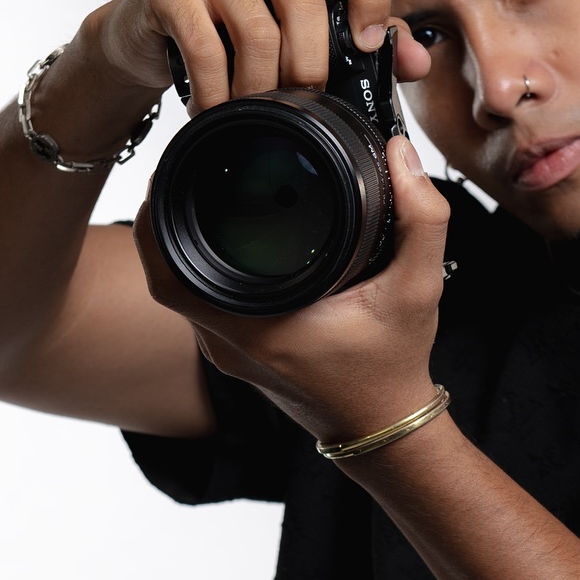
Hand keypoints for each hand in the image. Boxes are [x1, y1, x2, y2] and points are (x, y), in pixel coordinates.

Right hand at [84, 0, 432, 107]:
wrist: (151, 34)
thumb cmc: (237, 36)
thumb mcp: (300, 35)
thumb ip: (362, 43)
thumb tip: (418, 63)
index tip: (369, 45)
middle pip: (306, 3)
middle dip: (309, 70)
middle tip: (300, 107)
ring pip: (258, 31)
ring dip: (260, 90)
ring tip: (253, 117)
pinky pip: (208, 48)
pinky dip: (216, 94)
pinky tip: (215, 111)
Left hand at [130, 134, 452, 444]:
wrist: (384, 426)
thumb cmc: (394, 366)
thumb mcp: (419, 289)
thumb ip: (422, 219)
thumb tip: (402, 153)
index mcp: (259, 328)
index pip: (173, 275)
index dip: (156, 220)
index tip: (171, 170)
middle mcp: (231, 344)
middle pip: (166, 275)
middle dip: (167, 216)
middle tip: (185, 165)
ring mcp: (229, 353)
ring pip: (181, 289)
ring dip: (183, 242)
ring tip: (200, 189)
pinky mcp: (237, 354)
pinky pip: (202, 303)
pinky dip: (204, 267)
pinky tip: (223, 234)